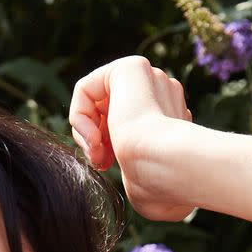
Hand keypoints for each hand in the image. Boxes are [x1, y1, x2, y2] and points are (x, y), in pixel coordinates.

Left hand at [68, 55, 196, 221]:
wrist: (163, 165)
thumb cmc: (158, 183)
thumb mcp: (144, 178)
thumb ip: (140, 166)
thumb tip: (147, 179)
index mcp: (171, 117)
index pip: (126, 124)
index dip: (109, 147)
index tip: (108, 167)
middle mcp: (163, 92)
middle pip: (109, 112)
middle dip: (97, 141)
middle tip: (101, 164)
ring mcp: (149, 77)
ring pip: (96, 102)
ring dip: (87, 134)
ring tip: (98, 156)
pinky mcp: (129, 68)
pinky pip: (86, 88)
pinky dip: (80, 117)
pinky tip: (93, 139)